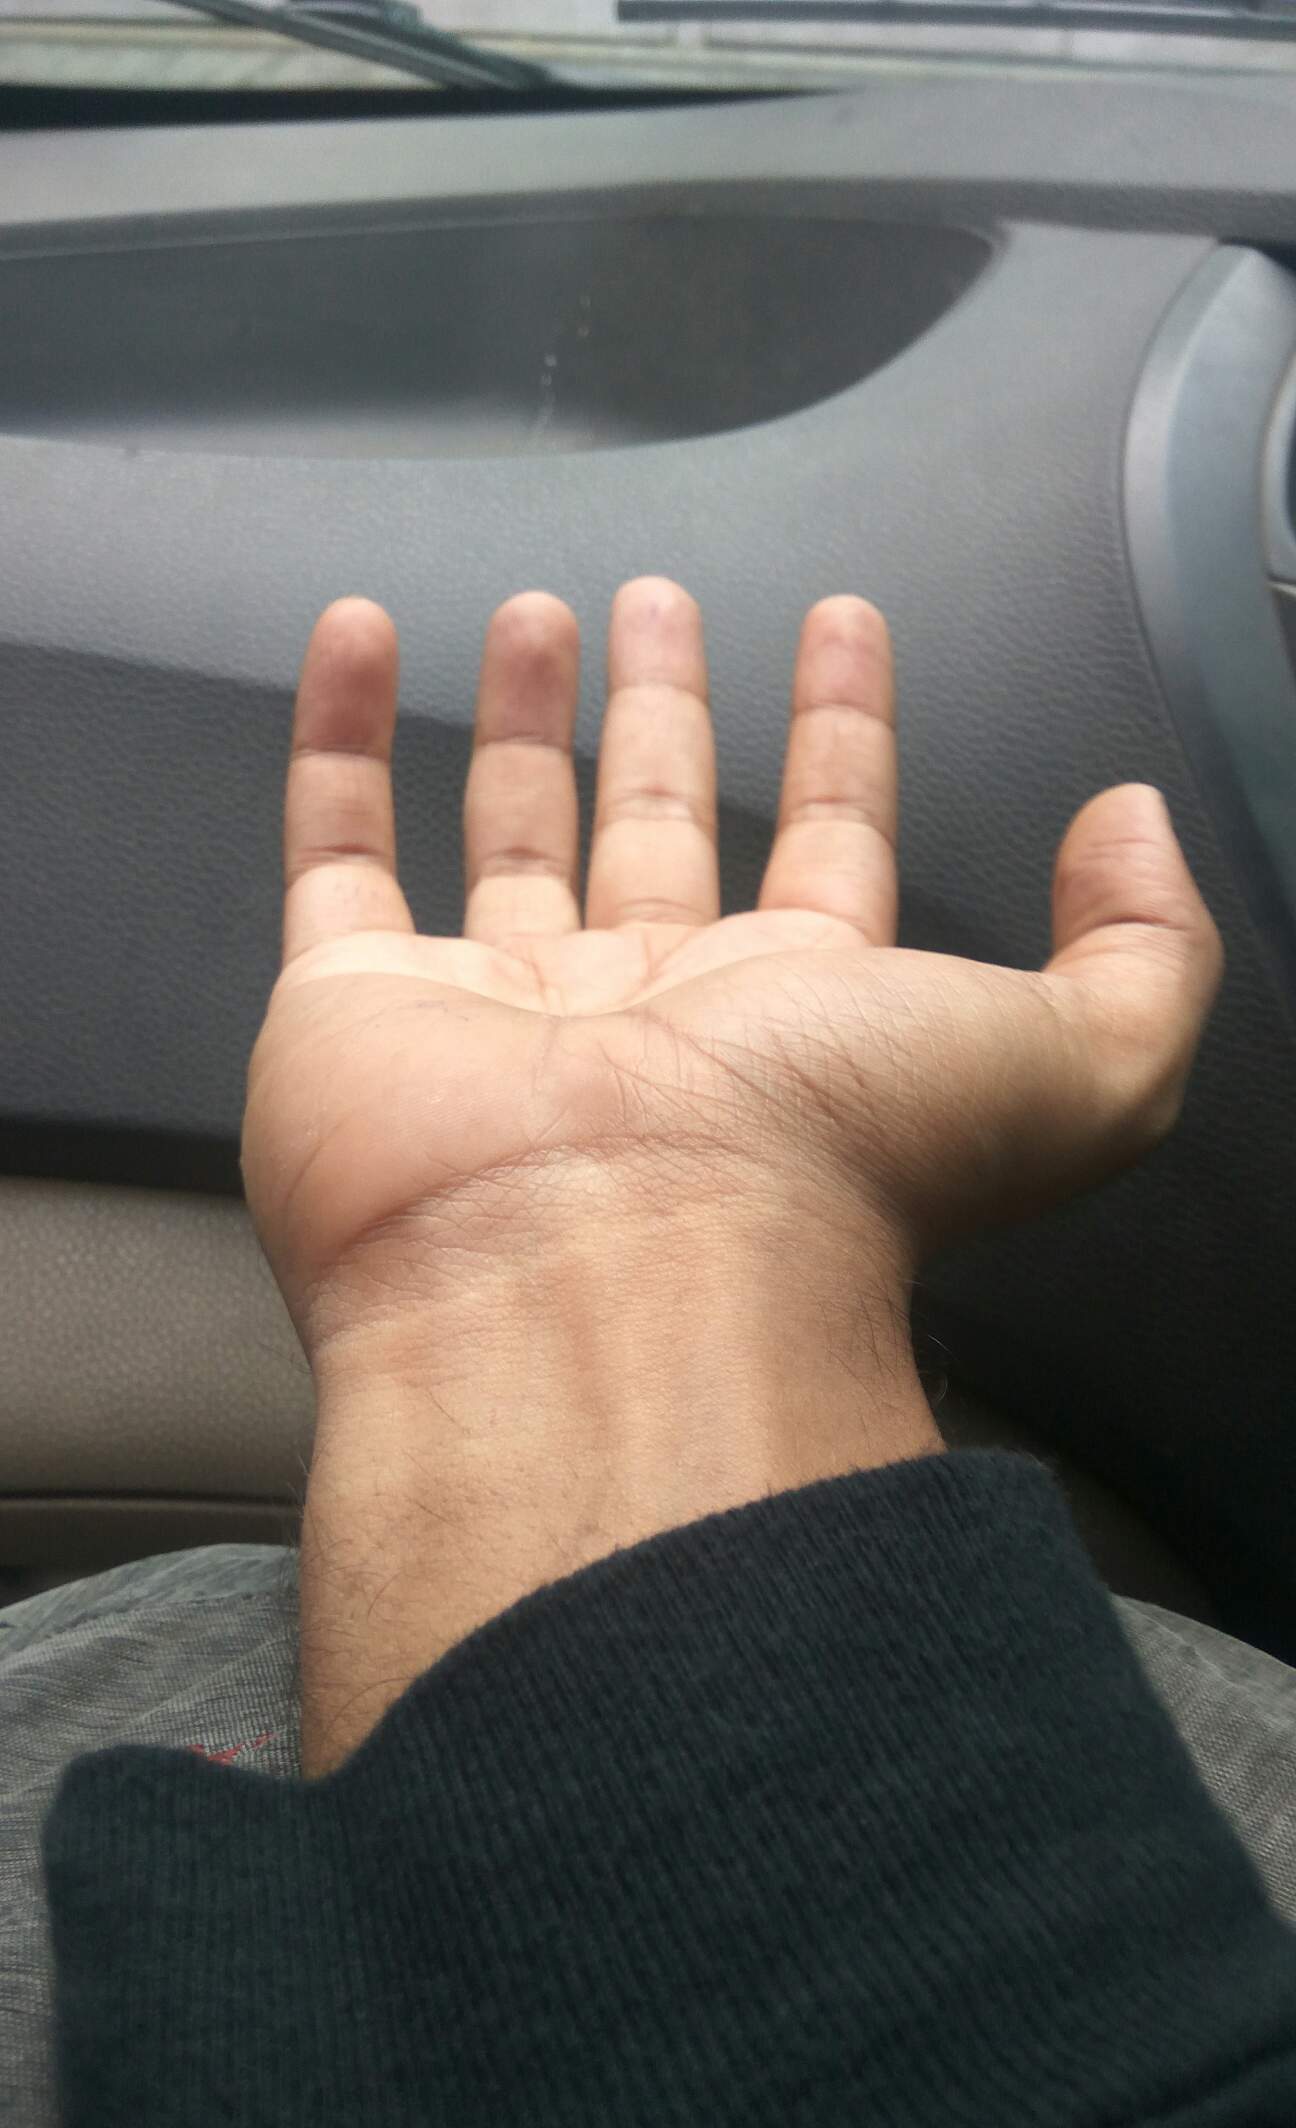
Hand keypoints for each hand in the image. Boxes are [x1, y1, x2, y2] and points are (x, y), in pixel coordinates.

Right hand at [242, 582, 1220, 1770]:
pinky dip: (336, 741)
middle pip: (657, 831)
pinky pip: (335, 850)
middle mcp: (648, 1018)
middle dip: (668, 712)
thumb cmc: (833, 1163)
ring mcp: (495, 1014)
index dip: (843, 735)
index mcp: (800, 1022)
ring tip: (540, 609)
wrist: (606, 1270)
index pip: (827, 846)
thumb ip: (1147, 948)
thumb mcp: (1077, 1064)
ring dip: (526, 721)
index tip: (843, 624)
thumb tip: (1131, 823)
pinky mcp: (353, 1007)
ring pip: (508, 838)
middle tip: (660, 602)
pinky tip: (361, 635)